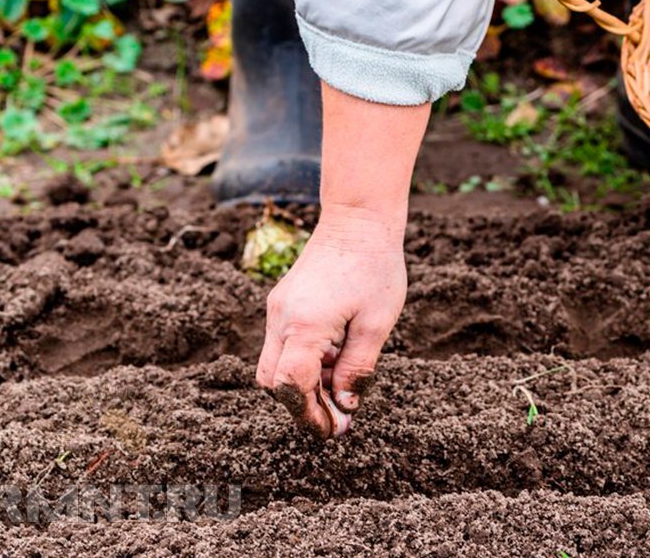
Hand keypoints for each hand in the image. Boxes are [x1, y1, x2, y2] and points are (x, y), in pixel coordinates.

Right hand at [255, 208, 406, 437]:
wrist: (359, 219)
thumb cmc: (374, 268)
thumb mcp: (376, 324)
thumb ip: (357, 368)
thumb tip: (346, 406)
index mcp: (304, 326)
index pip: (291, 386)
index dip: (310, 415)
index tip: (333, 430)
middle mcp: (281, 319)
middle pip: (273, 382)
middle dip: (301, 404)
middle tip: (337, 416)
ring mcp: (278, 309)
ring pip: (274, 365)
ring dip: (303, 383)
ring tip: (341, 384)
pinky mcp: (283, 302)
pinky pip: (283, 344)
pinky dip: (303, 361)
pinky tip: (335, 357)